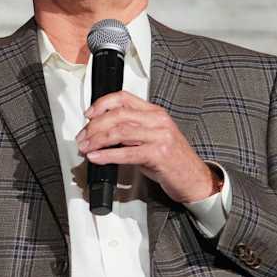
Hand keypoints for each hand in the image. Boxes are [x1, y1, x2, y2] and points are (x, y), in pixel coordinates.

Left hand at [76, 92, 215, 203]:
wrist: (194, 178)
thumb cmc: (171, 160)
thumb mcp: (151, 138)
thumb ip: (130, 131)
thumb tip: (101, 132)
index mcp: (155, 113)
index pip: (124, 98)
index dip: (102, 104)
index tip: (88, 114)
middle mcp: (157, 121)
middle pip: (118, 115)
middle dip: (94, 126)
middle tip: (82, 137)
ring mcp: (160, 136)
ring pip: (119, 131)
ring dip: (96, 140)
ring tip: (85, 147)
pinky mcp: (158, 154)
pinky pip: (126, 152)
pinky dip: (107, 155)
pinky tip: (96, 157)